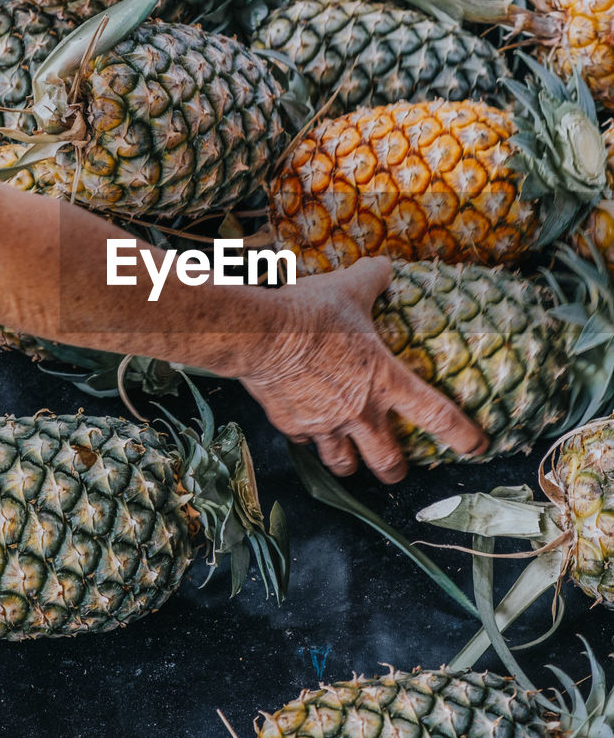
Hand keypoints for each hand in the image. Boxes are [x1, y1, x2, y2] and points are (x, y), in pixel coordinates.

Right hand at [238, 257, 487, 484]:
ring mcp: (324, 424)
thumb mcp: (349, 288)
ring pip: (343, 464)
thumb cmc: (311, 312)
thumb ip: (372, 278)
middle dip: (396, 472)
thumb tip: (384, 265)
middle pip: (387, 462)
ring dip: (349, 464)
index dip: (461, 435)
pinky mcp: (292, 426)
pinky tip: (307, 427)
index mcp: (384, 380)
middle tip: (397, 470)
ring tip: (349, 460)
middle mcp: (359, 412)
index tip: (476, 447)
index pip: (436, 415)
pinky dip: (309, 438)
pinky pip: (306, 442)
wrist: (261, 335)